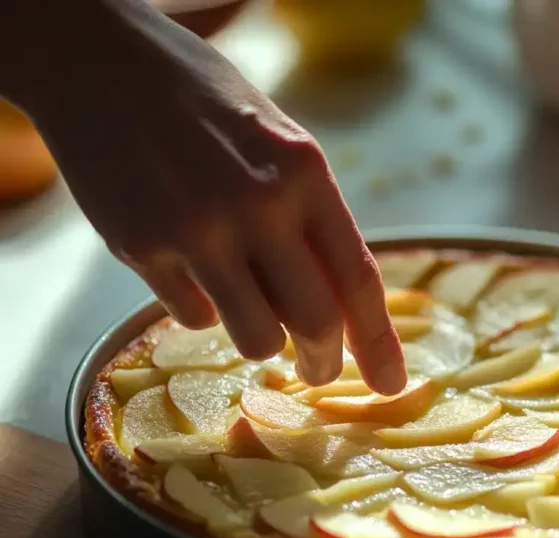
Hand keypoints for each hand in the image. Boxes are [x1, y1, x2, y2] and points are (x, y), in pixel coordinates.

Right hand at [12, 1, 404, 391]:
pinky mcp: (142, 247)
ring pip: (256, 337)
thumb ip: (313, 220)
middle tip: (320, 370)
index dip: (379, 341)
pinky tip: (192, 265)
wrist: (103, 67)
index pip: (357, 277)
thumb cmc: (208, 108)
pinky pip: (195, 316)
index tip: (391, 384)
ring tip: (252, 308)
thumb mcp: (282, 145)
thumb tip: (343, 308)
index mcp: (305, 173)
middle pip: (314, 321)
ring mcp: (196, 228)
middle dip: (324, 361)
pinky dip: (205, 307)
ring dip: (263, 341)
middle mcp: (257, 204)